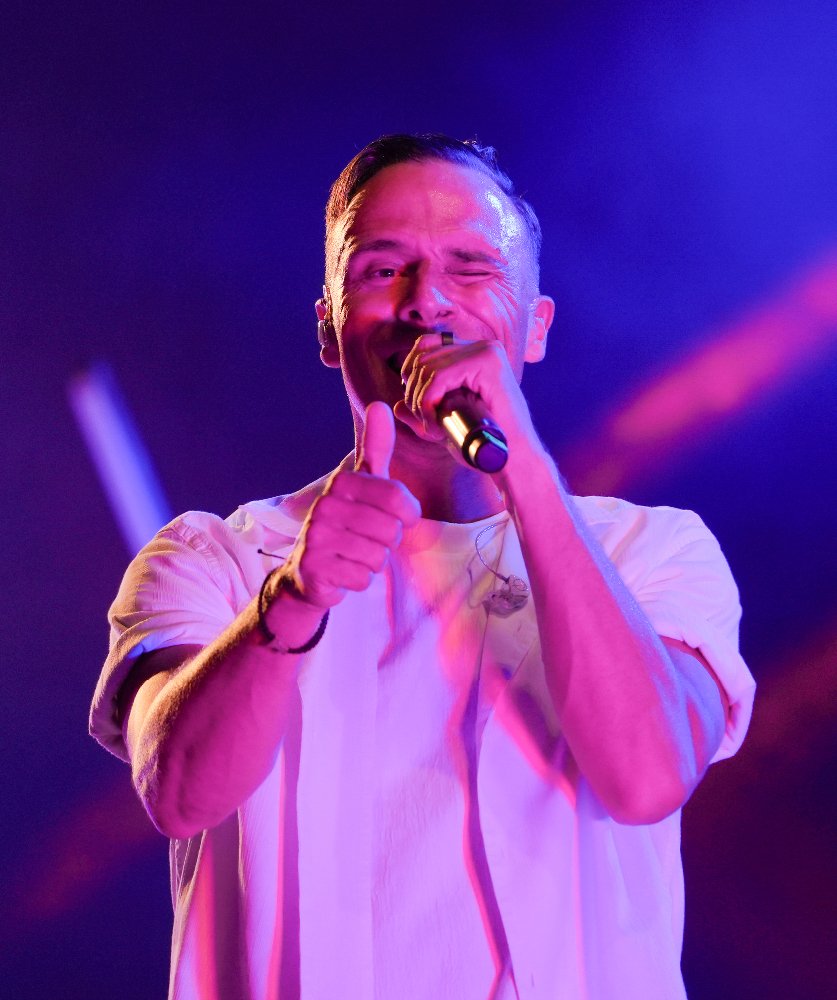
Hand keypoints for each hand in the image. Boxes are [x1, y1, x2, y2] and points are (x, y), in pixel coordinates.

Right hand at [279, 401, 420, 608]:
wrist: (308, 570)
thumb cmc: (346, 523)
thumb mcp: (362, 483)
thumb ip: (375, 448)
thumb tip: (379, 405)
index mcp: (342, 482)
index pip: (398, 499)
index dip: (407, 515)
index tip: (396, 517)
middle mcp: (325, 506)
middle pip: (391, 531)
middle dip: (388, 541)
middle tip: (367, 538)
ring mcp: (316, 537)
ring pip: (378, 556)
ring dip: (374, 561)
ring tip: (354, 553)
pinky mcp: (314, 567)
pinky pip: (363, 578)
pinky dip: (359, 579)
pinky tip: (343, 570)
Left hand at [393, 332, 537, 455]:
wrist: (512, 460)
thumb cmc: (482, 444)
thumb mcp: (445, 425)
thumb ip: (421, 412)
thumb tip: (396, 406)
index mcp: (475, 352)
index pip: (425, 345)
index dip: (411, 372)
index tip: (418, 405)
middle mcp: (483, 346)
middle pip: (423, 355)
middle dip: (414, 392)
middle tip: (425, 422)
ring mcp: (487, 352)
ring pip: (429, 367)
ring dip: (421, 402)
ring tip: (432, 428)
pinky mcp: (488, 364)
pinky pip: (440, 377)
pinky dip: (429, 403)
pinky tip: (436, 426)